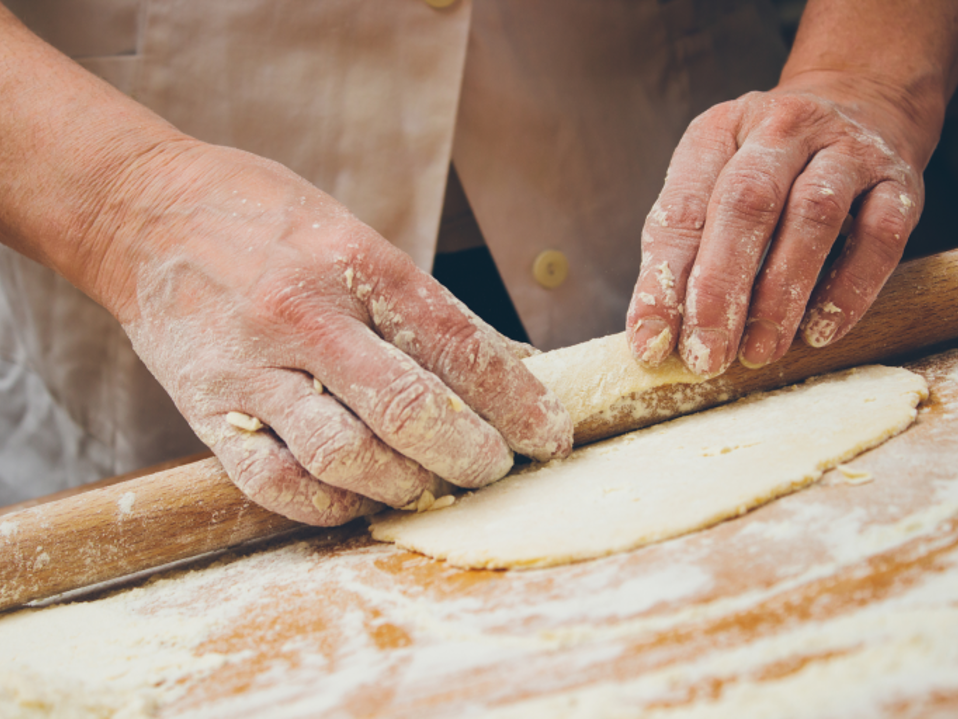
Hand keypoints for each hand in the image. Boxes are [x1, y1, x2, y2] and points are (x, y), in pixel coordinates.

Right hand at [95, 143, 571, 524]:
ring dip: (407, 485)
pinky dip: (330, 503)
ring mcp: (253, 368)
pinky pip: (276, 481)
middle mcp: (307, 317)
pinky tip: (360, 498)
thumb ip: (420, 307)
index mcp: (356, 263)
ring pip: (346, 455)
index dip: (515, 400)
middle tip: (496, 469)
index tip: (549, 434)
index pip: (456, 343)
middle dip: (470, 454)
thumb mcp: (353, 236)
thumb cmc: (264, 220)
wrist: (142, 214)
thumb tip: (504, 365)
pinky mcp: (206, 410)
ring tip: (434, 487)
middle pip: (409, 409)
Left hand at [626, 76, 927, 375]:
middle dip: (720, 288)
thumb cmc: (766, 170)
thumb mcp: (710, 189)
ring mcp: (845, 149)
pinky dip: (849, 289)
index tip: (651, 343)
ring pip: (813, 216)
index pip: (680, 210)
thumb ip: (683, 254)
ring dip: (782, 293)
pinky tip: (820, 331)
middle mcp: (781, 129)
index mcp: (717, 133)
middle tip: (707, 356)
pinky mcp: (898, 179)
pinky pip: (879, 236)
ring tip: (759, 351)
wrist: (863, 104)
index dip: (662, 282)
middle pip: (745, 204)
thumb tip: (656, 336)